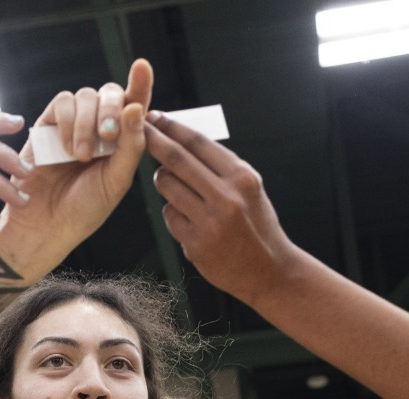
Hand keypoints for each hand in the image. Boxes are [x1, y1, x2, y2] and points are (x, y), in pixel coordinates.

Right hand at [0, 59, 154, 273]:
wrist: (47, 224)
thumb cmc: (84, 209)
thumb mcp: (117, 181)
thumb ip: (131, 146)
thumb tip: (137, 107)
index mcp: (122, 140)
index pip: (135, 104)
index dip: (140, 83)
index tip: (142, 66)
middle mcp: (99, 126)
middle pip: (111, 93)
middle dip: (112, 109)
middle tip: (109, 135)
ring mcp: (74, 123)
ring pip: (86, 96)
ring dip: (87, 123)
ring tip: (81, 156)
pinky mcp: (48, 124)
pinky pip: (62, 103)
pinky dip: (68, 122)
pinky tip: (66, 149)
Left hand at [144, 111, 303, 303]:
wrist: (269, 271)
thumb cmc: (257, 226)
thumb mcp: (250, 189)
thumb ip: (221, 167)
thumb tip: (185, 140)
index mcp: (242, 178)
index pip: (199, 143)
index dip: (173, 127)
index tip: (155, 117)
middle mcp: (227, 197)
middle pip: (177, 160)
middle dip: (154, 140)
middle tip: (139, 128)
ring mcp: (210, 222)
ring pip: (168, 187)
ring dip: (163, 180)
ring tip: (172, 184)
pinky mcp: (196, 244)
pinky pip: (170, 216)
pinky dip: (173, 213)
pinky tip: (188, 220)